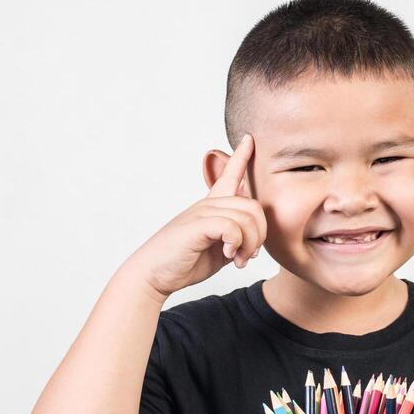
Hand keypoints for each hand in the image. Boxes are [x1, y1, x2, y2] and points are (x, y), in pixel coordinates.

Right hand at [125, 133, 268, 298]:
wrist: (153, 274)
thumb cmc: (185, 261)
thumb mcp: (218, 248)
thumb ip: (236, 237)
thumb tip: (255, 231)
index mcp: (212, 207)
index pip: (229, 174)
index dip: (242, 156)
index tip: (249, 138)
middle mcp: (208, 205)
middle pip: (253, 206)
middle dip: (259, 235)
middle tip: (248, 256)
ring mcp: (201, 213)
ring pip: (245, 217)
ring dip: (249, 244)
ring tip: (238, 260)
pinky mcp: (197, 225)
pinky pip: (232, 227)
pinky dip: (236, 244)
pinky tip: (228, 255)